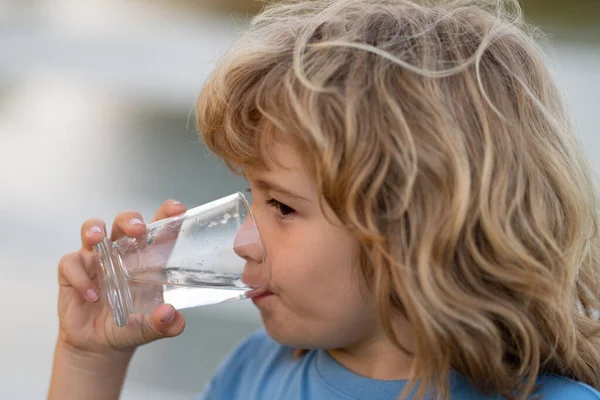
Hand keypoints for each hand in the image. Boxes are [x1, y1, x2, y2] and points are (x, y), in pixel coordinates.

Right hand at [56, 199, 187, 357]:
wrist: (98, 346)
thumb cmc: (128, 326)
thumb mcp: (150, 328)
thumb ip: (165, 323)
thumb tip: (171, 315)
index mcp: (146, 259)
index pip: (159, 229)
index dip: (167, 214)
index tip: (177, 209)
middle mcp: (121, 252)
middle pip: (125, 222)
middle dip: (131, 220)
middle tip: (137, 229)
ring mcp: (96, 259)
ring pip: (93, 229)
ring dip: (95, 230)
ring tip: (99, 241)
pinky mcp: (73, 271)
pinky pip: (71, 262)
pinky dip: (80, 277)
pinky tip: (92, 295)